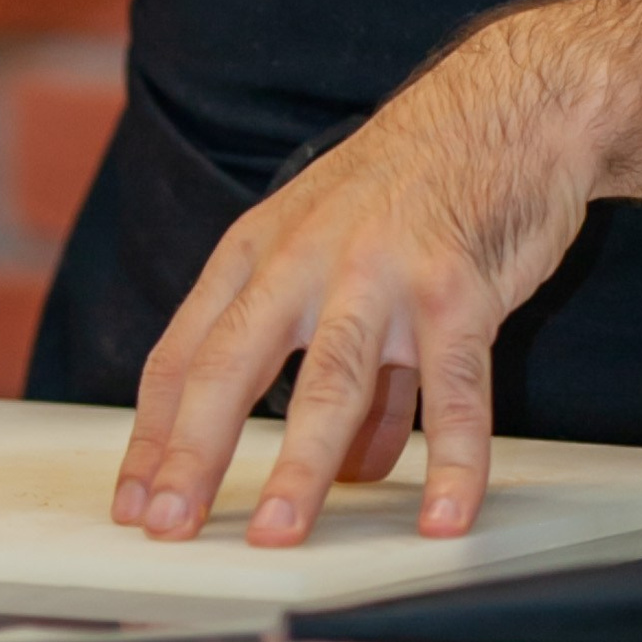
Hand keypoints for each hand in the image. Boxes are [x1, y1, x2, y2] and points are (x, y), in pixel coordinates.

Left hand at [110, 30, 598, 549]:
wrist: (506, 108)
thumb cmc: (410, 186)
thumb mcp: (338, 251)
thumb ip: (332, 362)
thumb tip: (339, 472)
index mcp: (260, 249)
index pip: (186, 352)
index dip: (155, 433)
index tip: (135, 502)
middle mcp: (307, 258)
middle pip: (234, 364)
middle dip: (195, 450)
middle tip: (170, 525)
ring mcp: (382, 274)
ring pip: (332, 381)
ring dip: (302, 464)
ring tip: (278, 533)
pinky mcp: (458, 290)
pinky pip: (454, 391)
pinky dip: (451, 461)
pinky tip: (442, 517)